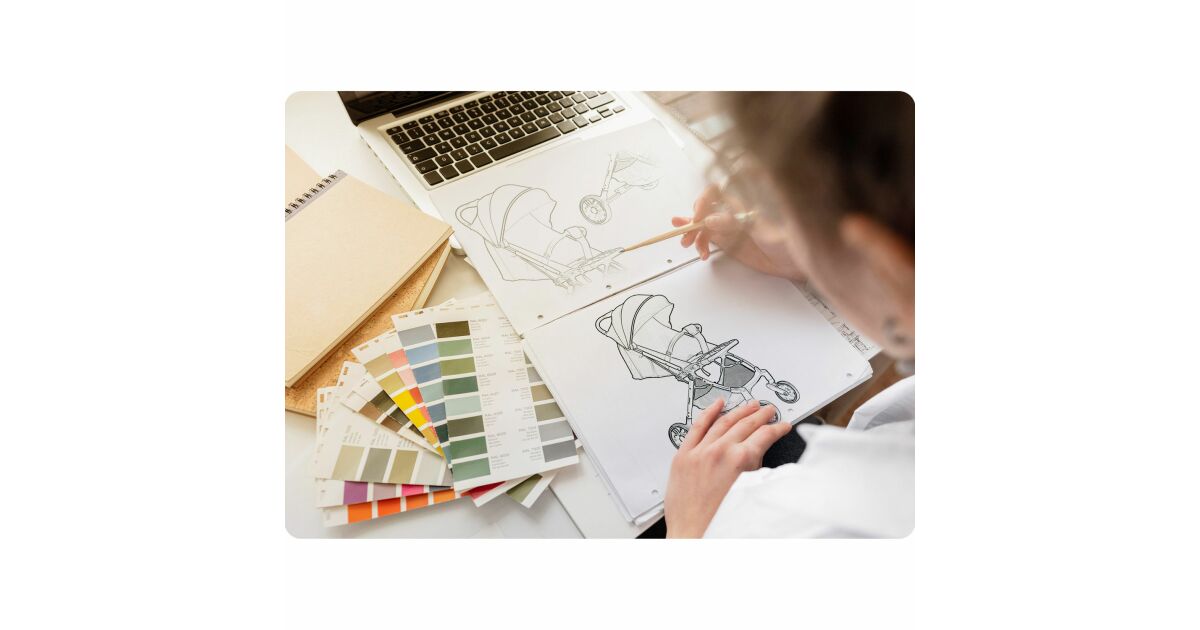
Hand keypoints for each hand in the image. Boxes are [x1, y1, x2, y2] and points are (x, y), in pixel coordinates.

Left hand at [664, 398, 792, 537]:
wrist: (694, 536)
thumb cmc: (723, 522)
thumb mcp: (751, 493)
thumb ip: (758, 470)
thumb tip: (763, 455)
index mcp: (740, 461)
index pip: (764, 436)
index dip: (777, 429)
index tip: (782, 426)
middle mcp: (720, 452)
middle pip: (745, 425)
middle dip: (760, 416)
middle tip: (769, 410)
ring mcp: (700, 452)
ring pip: (723, 423)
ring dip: (739, 412)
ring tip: (750, 406)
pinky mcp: (683, 456)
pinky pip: (697, 428)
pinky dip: (708, 413)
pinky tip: (717, 405)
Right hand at [674, 184, 802, 278]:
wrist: (796, 261)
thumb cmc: (788, 239)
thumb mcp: (763, 228)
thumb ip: (736, 222)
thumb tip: (711, 220)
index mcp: (745, 198)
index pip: (717, 191)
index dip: (705, 201)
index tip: (699, 217)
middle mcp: (735, 208)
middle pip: (707, 206)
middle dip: (695, 217)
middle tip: (689, 233)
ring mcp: (730, 223)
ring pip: (704, 222)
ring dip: (693, 231)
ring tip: (688, 243)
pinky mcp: (728, 238)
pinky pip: (708, 235)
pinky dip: (698, 237)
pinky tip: (690, 239)